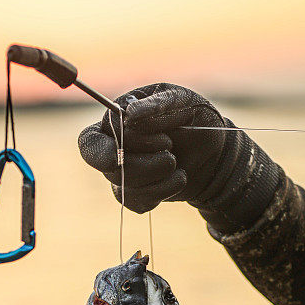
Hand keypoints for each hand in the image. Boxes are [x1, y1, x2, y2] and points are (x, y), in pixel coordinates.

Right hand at [78, 83, 279, 232]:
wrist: (213, 149)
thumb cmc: (194, 117)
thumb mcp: (181, 101)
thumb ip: (156, 106)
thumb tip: (130, 116)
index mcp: (116, 120)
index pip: (91, 141)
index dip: (101, 151)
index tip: (116, 157)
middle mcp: (113, 148)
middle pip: (110, 169)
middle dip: (144, 163)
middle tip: (169, 148)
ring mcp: (123, 173)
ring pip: (124, 188)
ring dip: (157, 179)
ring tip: (177, 164)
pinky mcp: (136, 194)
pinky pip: (136, 203)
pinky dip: (161, 193)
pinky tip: (176, 179)